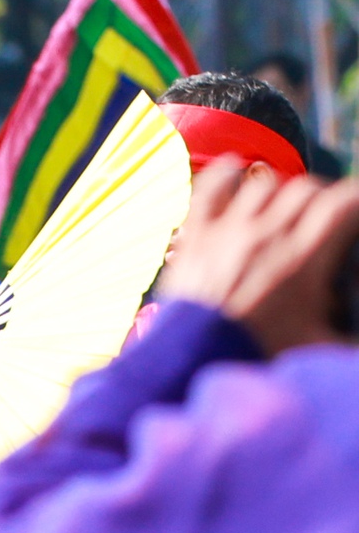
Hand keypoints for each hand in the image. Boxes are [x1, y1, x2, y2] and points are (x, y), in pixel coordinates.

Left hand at [159, 157, 358, 353]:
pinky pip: (209, 187)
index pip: (342, 203)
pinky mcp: (196, 235)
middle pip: (306, 189)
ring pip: (264, 183)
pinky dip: (224, 175)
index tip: (357, 211)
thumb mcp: (315, 344)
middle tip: (321, 217)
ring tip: (283, 208)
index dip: (357, 199)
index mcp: (302, 258)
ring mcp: (228, 231)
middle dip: (322, 197)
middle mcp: (267, 236)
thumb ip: (351, 338)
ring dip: (280, 190)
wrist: (189, 359)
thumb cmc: (255, 353)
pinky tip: (236, 172)